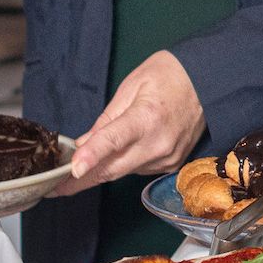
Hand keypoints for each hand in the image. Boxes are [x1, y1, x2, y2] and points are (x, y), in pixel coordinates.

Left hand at [62, 51, 207, 192]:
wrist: (209, 82)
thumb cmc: (170, 75)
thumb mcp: (131, 86)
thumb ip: (106, 120)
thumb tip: (82, 145)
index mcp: (147, 117)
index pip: (114, 140)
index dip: (91, 156)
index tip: (71, 170)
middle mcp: (159, 143)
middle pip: (112, 169)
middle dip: (80, 179)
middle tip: (53, 187)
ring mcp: (167, 158)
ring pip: (122, 172)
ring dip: (99, 171)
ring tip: (78, 168)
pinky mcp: (171, 164)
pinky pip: (137, 169)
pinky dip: (122, 164)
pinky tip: (114, 156)